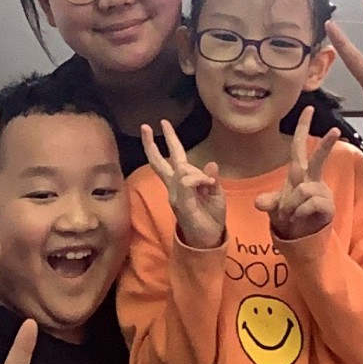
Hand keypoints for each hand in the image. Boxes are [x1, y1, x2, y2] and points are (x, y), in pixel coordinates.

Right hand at [141, 121, 225, 248]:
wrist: (208, 240)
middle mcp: (175, 187)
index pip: (173, 156)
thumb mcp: (216, 194)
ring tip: (209, 184)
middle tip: (146, 125)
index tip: (163, 123)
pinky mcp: (181, 204)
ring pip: (182, 170)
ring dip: (197, 172)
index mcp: (182, 182)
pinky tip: (207, 184)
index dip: (170, 139)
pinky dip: (198, 179)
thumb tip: (211, 163)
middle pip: (162, 161)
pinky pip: (186, 182)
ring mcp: (176, 195)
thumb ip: (211, 179)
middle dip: (153, 143)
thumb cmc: (211, 216)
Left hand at [255, 107, 339, 239]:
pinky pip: (308, 204)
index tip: (308, 107)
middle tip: (336, 130)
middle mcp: (312, 178)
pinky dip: (300, 214)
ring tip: (291, 214)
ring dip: (291, 205)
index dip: (303, 127)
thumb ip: (267, 202)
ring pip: (303, 190)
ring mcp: (321, 192)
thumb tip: (259, 203)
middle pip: (318, 158)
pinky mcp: (328, 206)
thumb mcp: (274, 207)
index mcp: (299, 172)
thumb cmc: (289, 214)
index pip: (299, 144)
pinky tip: (301, 219)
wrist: (300, 237)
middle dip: (327, 144)